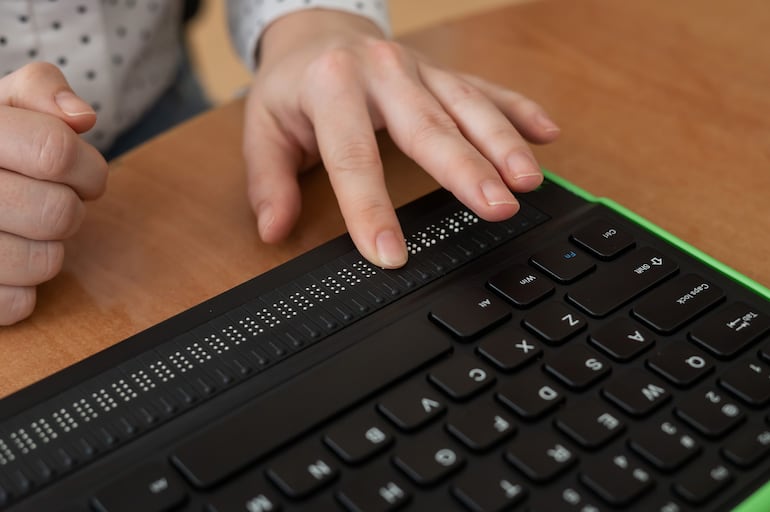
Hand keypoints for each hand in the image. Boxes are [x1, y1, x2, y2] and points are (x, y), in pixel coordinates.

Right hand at [0, 63, 107, 324]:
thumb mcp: (4, 102)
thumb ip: (42, 90)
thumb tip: (81, 117)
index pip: (56, 151)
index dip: (88, 167)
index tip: (81, 174)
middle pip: (59, 212)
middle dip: (72, 208)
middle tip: (53, 201)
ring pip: (45, 262)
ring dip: (51, 248)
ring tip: (26, 230)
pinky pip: (16, 305)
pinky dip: (24, 289)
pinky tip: (5, 261)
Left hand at [242, 10, 558, 268]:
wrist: (317, 30)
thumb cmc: (292, 85)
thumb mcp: (263, 128)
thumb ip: (268, 181)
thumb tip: (274, 229)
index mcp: (332, 86)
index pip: (353, 157)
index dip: (371, 209)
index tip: (390, 254)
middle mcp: (382, 72)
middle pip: (428, 127)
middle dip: (466, 170)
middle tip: (496, 207)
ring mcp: (420, 70)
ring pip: (468, 106)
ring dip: (503, 143)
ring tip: (528, 179)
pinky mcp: (444, 73)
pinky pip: (487, 89)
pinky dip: (519, 110)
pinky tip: (548, 133)